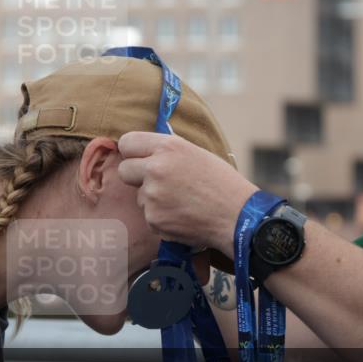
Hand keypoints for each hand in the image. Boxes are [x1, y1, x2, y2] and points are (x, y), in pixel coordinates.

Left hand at [117, 132, 257, 255]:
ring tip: (182, 202)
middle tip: (156, 183)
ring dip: (153, 200)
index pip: (127, 142)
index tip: (137, 158)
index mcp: (168, 147)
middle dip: (136, 177)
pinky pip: (149, 217)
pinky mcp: (153, 219)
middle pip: (124, 170)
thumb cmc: (222, 184)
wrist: (238, 217)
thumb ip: (168, 152)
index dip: (132, 152)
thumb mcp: (196, 154)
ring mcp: (152, 195)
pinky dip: (162, 218)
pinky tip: (183, 216)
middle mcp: (156, 168)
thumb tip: (145, 152)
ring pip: (139, 197)